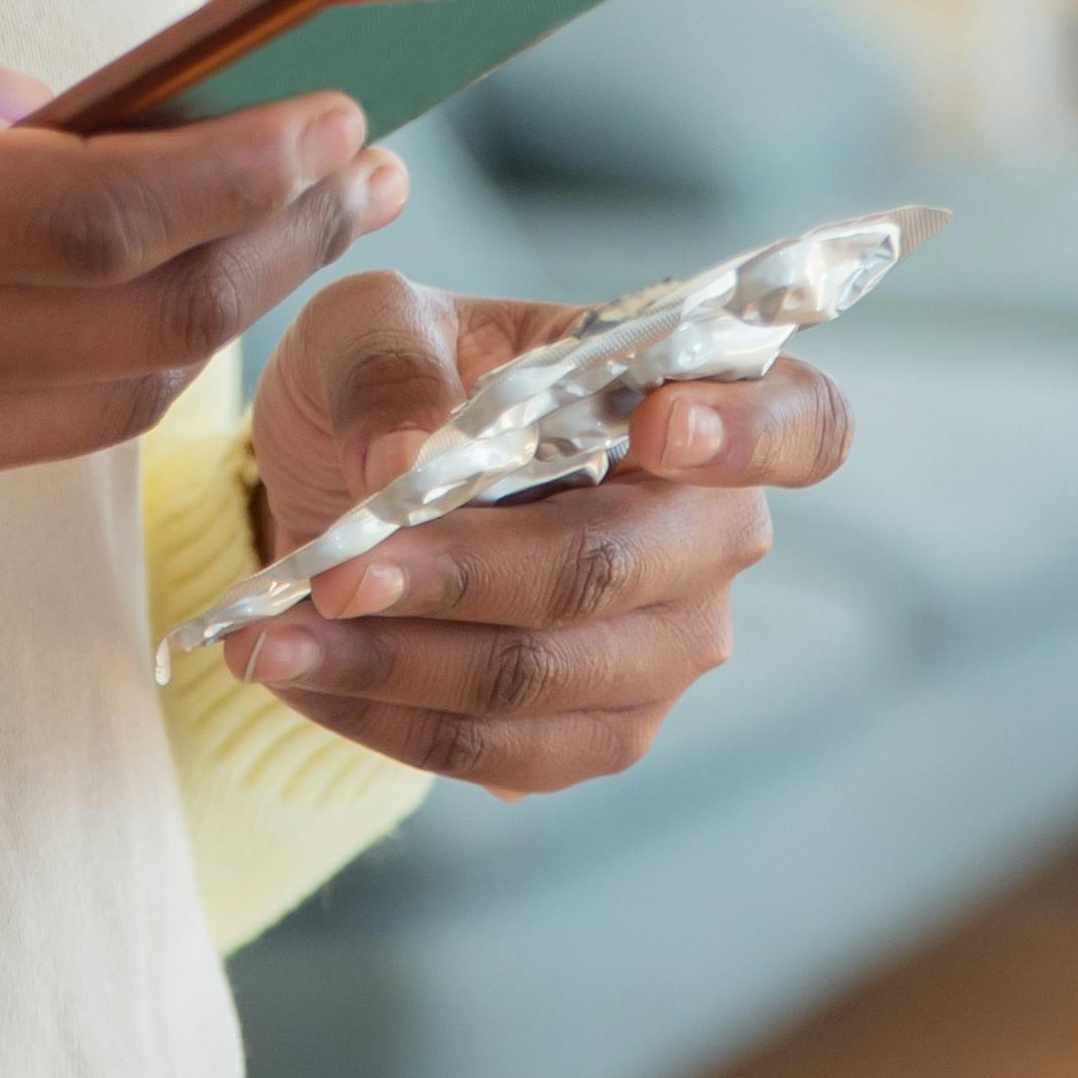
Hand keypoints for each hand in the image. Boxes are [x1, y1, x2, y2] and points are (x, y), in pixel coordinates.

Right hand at [0, 0, 392, 638]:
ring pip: (116, 396)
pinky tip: (77, 302)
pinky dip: (65, 362)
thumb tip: (42, 96)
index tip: (338, 112)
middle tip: (372, 169)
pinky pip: (10, 438)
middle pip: (160, 318)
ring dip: (223, 311)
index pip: (108, 206)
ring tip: (293, 226)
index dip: (250, 164)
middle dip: (290, 237)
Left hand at [223, 274, 854, 793]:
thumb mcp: (365, 325)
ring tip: (275, 638)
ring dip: (398, 664)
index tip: (660, 425)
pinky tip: (303, 680)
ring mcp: (667, 645)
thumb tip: (402, 458)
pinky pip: (507, 752)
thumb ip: (389, 366)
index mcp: (690, 398)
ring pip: (548, 675)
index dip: (750, 431)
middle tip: (337, 571)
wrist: (344, 486)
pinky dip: (391, 720)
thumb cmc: (390, 379)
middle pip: (621, 566)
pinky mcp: (602, 730)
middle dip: (466, 573)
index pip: (802, 422)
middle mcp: (710, 531)